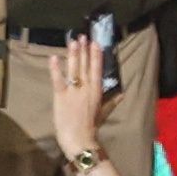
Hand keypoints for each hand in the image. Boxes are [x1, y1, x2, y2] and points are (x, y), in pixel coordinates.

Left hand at [51, 37, 109, 158]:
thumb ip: (112, 102)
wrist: (80, 139)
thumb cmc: (91, 126)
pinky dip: (55, 69)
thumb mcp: (104, 112)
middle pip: (85, 67)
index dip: (96, 56)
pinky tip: (53, 57)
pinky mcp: (60, 96)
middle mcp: (86, 89)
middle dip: (84, 51)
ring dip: (73, 55)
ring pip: (74, 70)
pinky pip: (58, 80)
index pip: (97, 70)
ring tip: (73, 41)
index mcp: (97, 92)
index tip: (96, 43)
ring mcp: (73, 92)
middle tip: (83, 36)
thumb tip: (123, 94)